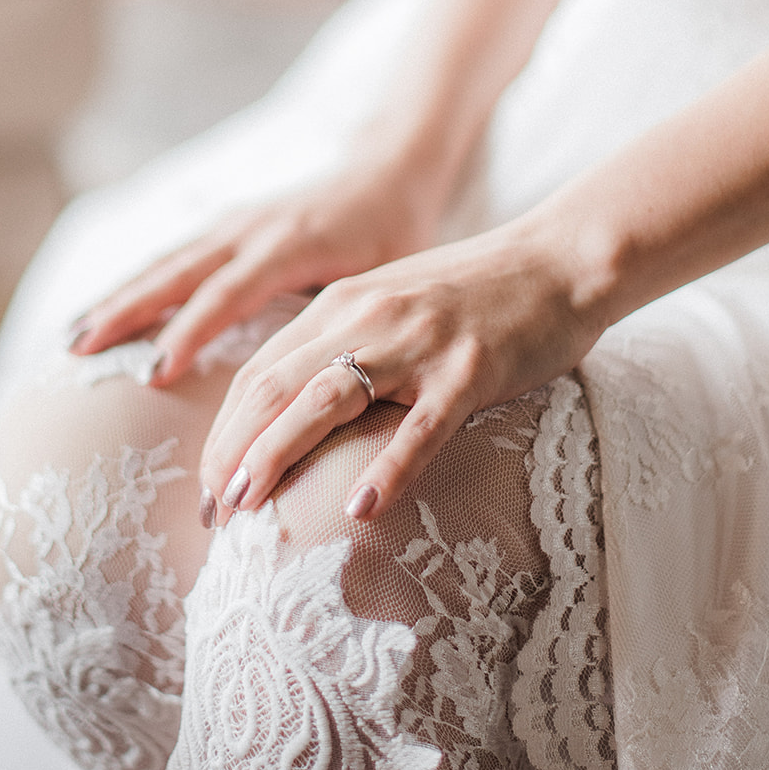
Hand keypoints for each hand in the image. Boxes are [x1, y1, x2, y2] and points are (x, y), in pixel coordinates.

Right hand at [67, 159, 441, 382]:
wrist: (388, 169)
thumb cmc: (393, 235)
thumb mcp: (378, 278)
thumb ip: (339, 321)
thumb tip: (313, 390)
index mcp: (289, 244)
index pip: (228, 294)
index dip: (191, 334)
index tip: (155, 375)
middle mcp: (250, 228)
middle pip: (176, 273)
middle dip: (125, 313)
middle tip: (78, 352)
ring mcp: (233, 221)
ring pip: (163, 262)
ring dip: (117, 299)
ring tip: (72, 337)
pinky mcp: (227, 222)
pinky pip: (172, 254)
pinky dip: (134, 282)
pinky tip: (104, 309)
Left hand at [196, 213, 604, 528]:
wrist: (561, 258)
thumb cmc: (477, 293)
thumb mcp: (391, 306)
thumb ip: (345, 344)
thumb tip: (296, 413)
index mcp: (339, 305)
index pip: (258, 373)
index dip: (223, 431)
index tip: (207, 486)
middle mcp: (366, 318)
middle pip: (273, 387)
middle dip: (230, 451)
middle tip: (210, 511)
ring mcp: (417, 343)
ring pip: (324, 399)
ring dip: (276, 453)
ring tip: (245, 507)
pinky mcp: (470, 370)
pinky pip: (421, 425)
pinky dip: (387, 467)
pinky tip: (359, 508)